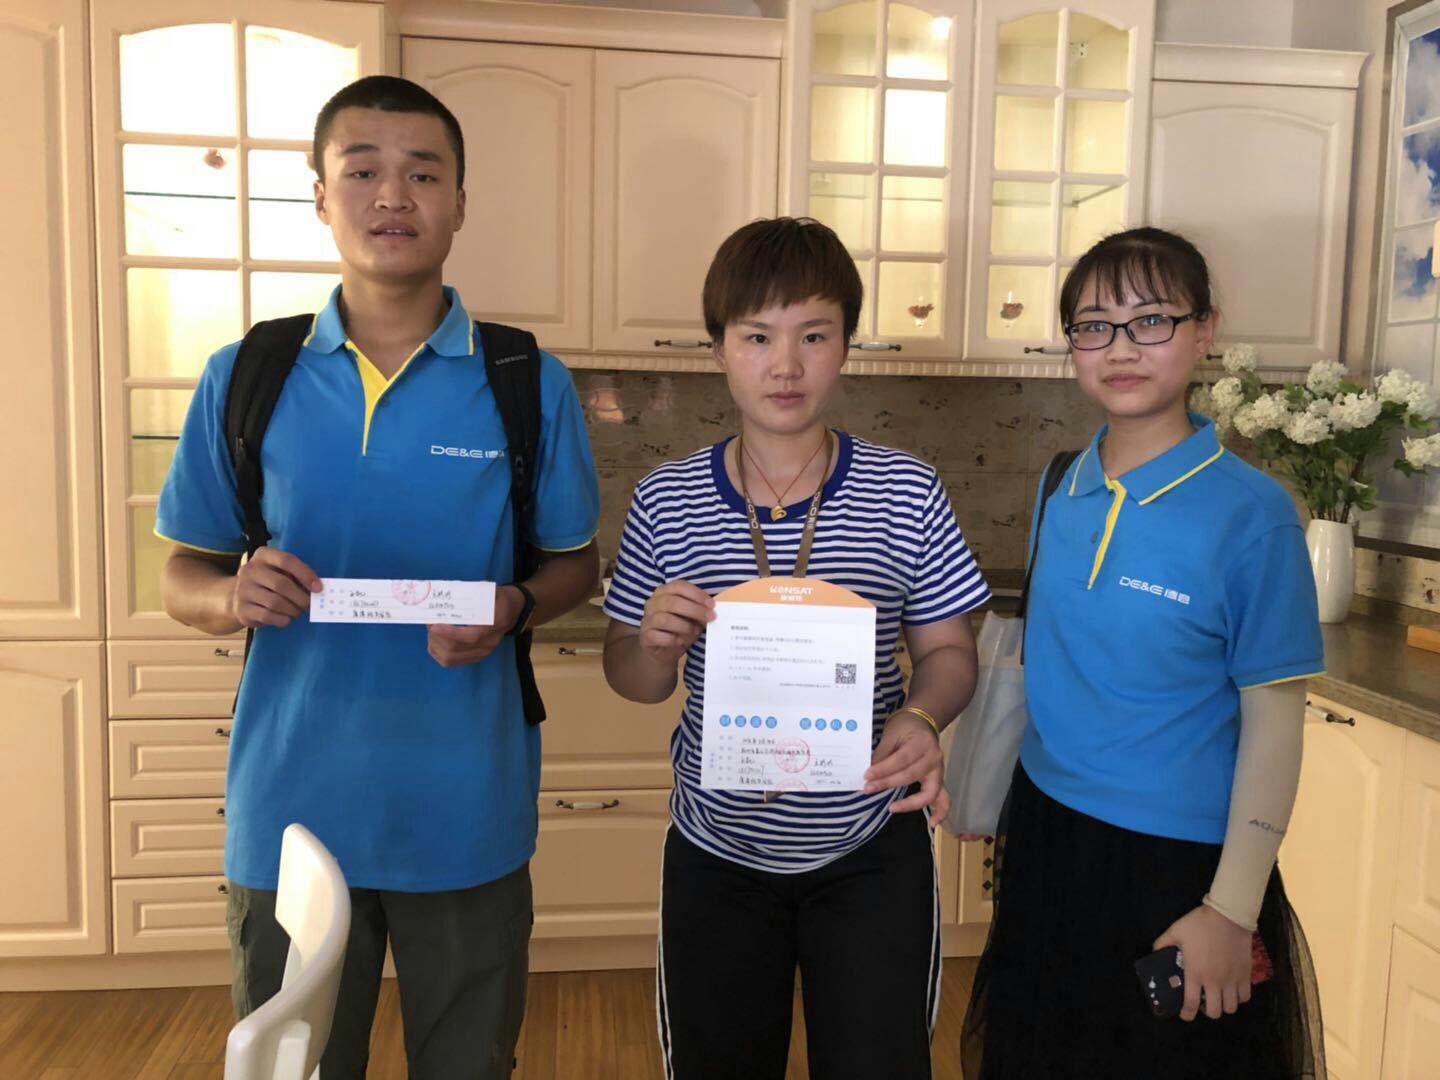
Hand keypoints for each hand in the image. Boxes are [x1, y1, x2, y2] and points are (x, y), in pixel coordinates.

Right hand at [230, 547, 320, 627]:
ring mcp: (242, 589)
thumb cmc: (269, 582)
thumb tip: (318, 589)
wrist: (239, 598)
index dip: (305, 574)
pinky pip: (268, 616)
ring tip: (298, 612)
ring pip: (275, 602)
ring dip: (293, 610)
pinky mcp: (242, 609)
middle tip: (310, 605)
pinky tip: (287, 618)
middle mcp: (249, 570)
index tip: (319, 588)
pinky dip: (283, 619)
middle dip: (301, 597)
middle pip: (281, 584)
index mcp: (263, 555)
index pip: (287, 560)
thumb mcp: (281, 572)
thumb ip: (298, 576)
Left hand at [427, 586, 522, 668]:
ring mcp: (482, 653)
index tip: (434, 625)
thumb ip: (470, 595)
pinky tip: (435, 640)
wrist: (513, 610)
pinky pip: (451, 661)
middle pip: (456, 650)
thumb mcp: (489, 591)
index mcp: (495, 625)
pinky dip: (438, 651)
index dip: (450, 633)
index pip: (471, 636)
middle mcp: (489, 643)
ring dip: (435, 645)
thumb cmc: (498, 598)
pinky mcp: (475, 657)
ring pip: (450, 658)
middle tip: (429, 622)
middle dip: (437, 637)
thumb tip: (445, 597)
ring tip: (432, 631)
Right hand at [638, 580, 714, 667]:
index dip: (696, 594)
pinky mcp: (645, 636)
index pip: (678, 586)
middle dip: (694, 609)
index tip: (711, 604)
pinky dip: (673, 639)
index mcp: (664, 592)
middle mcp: (652, 603)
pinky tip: (681, 641)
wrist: (662, 651)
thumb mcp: (691, 616)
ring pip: (665, 619)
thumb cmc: (679, 628)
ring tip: (695, 631)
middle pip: (672, 602)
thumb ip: (698, 610)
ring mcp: (647, 620)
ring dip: (684, 626)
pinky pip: (658, 636)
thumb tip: (711, 610)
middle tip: (710, 617)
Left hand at [864, 711, 948, 825]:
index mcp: (922, 743)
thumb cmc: (905, 727)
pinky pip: (944, 798)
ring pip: (929, 792)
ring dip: (910, 803)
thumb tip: (869, 774)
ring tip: (893, 808)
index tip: (866, 776)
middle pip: (910, 776)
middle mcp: (934, 758)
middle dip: (887, 783)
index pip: (901, 760)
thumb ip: (882, 754)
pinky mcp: (939, 780)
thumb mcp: (891, 734)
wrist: (922, 723)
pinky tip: (933, 823)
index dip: (883, 770)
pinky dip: (941, 811)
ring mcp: (939, 771)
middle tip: (868, 788)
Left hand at [1154, 904, 1253, 1020]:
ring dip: (1224, 1006)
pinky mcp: (1245, 975)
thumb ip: (1163, 943)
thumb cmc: (1199, 924)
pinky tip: (1233, 990)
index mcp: (1195, 973)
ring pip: (1231, 1008)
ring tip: (1219, 997)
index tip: (1185, 1014)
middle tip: (1203, 1002)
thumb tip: (1154, 952)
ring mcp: (1232, 980)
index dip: (1186, 1014)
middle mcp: (1214, 981)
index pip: (1190, 1004)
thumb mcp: (1175, 931)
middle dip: (1207, 1012)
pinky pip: (1246, 997)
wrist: (1228, 916)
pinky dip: (1239, 998)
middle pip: (1214, 1012)